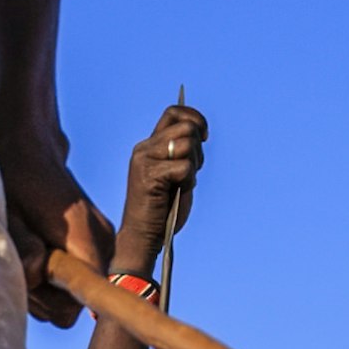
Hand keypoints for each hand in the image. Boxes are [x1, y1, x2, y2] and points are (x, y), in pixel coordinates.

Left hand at [0, 129, 103, 327]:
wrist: (29, 149)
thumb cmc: (14, 179)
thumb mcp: (9, 215)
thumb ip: (24, 249)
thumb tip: (36, 275)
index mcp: (86, 236)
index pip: (83, 294)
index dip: (51, 294)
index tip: (31, 272)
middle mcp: (104, 245)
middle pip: (73, 305)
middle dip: (41, 292)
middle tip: (20, 257)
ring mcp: (103, 246)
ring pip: (70, 297)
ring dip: (41, 285)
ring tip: (25, 249)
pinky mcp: (95, 248)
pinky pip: (72, 282)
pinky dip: (48, 276)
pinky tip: (35, 250)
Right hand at [116, 97, 205, 273]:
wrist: (143, 236)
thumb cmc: (162, 209)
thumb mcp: (175, 174)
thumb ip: (182, 152)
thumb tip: (200, 132)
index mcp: (149, 145)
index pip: (174, 112)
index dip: (195, 118)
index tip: (205, 136)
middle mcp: (144, 148)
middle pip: (186, 127)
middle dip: (199, 148)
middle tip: (193, 170)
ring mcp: (145, 160)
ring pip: (187, 144)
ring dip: (194, 165)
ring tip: (183, 183)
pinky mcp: (149, 174)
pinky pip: (185, 167)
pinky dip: (188, 181)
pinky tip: (177, 193)